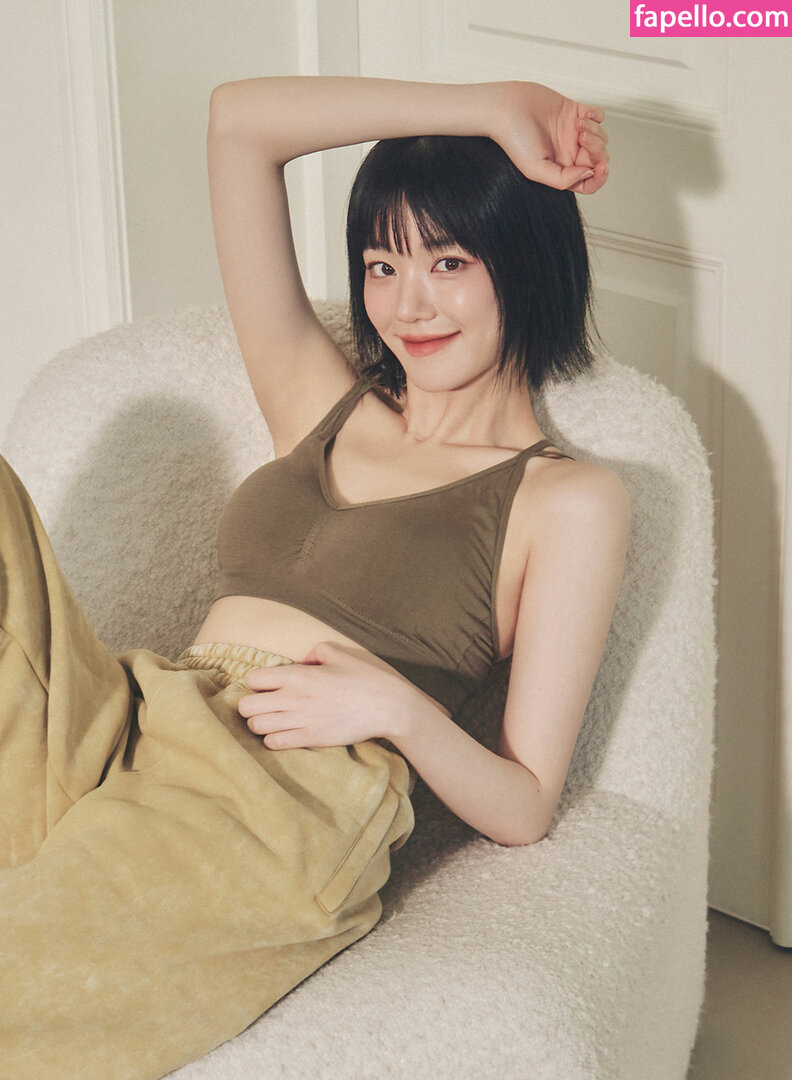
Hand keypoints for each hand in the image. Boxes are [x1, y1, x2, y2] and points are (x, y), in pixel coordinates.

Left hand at [236, 640, 416, 748]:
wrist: (387, 706)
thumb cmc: (364, 678)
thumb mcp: (339, 654)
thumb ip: (314, 653)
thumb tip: (303, 660)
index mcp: (298, 674)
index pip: (253, 678)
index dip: (257, 681)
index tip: (267, 685)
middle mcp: (294, 697)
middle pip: (246, 706)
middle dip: (251, 704)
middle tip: (264, 705)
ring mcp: (300, 720)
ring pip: (256, 726)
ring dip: (260, 723)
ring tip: (273, 720)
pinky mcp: (310, 739)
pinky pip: (274, 743)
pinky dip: (273, 739)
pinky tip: (284, 733)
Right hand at [494, 81, 608, 193]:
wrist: (506, 108)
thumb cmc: (514, 139)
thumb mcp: (535, 169)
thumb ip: (563, 179)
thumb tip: (588, 174)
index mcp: (561, 169)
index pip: (588, 182)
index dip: (599, 178)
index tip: (600, 167)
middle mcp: (568, 153)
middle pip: (598, 159)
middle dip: (597, 149)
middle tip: (582, 139)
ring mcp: (573, 133)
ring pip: (600, 137)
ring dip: (595, 131)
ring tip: (578, 125)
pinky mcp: (574, 111)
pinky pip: (598, 115)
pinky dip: (596, 115)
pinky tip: (581, 115)